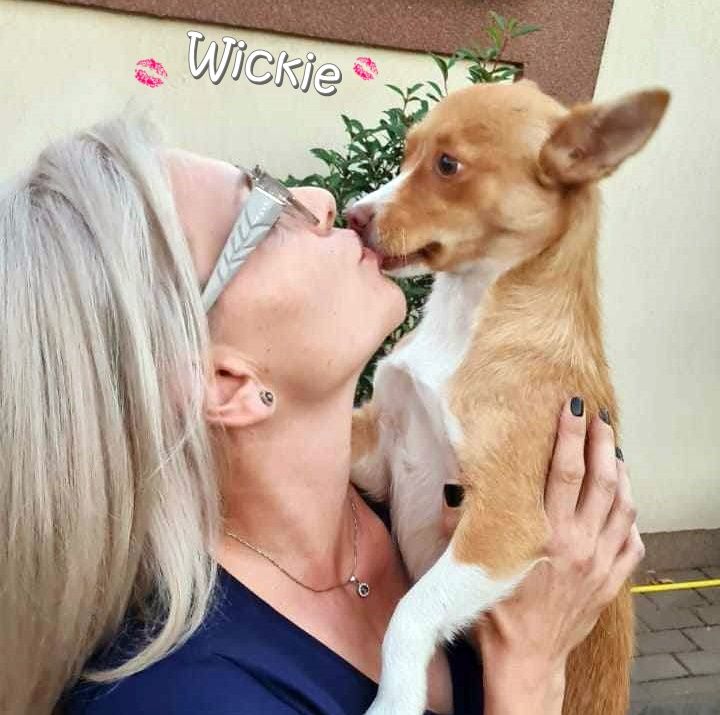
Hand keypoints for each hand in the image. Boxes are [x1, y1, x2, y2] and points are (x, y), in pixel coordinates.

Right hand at [449, 398, 644, 712]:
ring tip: (613, 449)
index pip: (563, 472)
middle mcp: (579, 544)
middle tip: (599, 418)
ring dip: (620, 472)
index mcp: (545, 535)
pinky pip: (633, 540)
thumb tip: (451, 490)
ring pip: (622, 506)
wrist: (526, 660)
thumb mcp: (471, 567)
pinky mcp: (611, 581)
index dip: (570, 436)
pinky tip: (623, 498)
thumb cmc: (496, 613)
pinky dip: (631, 514)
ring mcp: (601, 563)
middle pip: (600, 481)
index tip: (572, 409)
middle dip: (601, 443)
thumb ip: (458, 525)